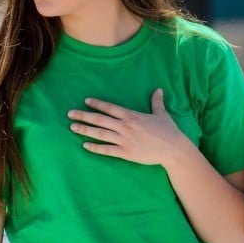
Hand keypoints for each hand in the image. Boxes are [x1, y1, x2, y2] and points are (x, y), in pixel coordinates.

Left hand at [68, 89, 191, 167]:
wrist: (173, 149)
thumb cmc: (168, 131)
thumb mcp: (162, 114)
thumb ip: (156, 102)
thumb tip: (158, 90)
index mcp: (132, 115)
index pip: (110, 108)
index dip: (97, 104)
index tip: (86, 101)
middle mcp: (125, 126)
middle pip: (100, 120)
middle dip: (84, 116)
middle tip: (70, 113)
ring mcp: (124, 140)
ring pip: (100, 134)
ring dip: (85, 130)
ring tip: (72, 127)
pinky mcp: (125, 153)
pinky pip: (107, 150)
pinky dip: (95, 148)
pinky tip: (85, 146)